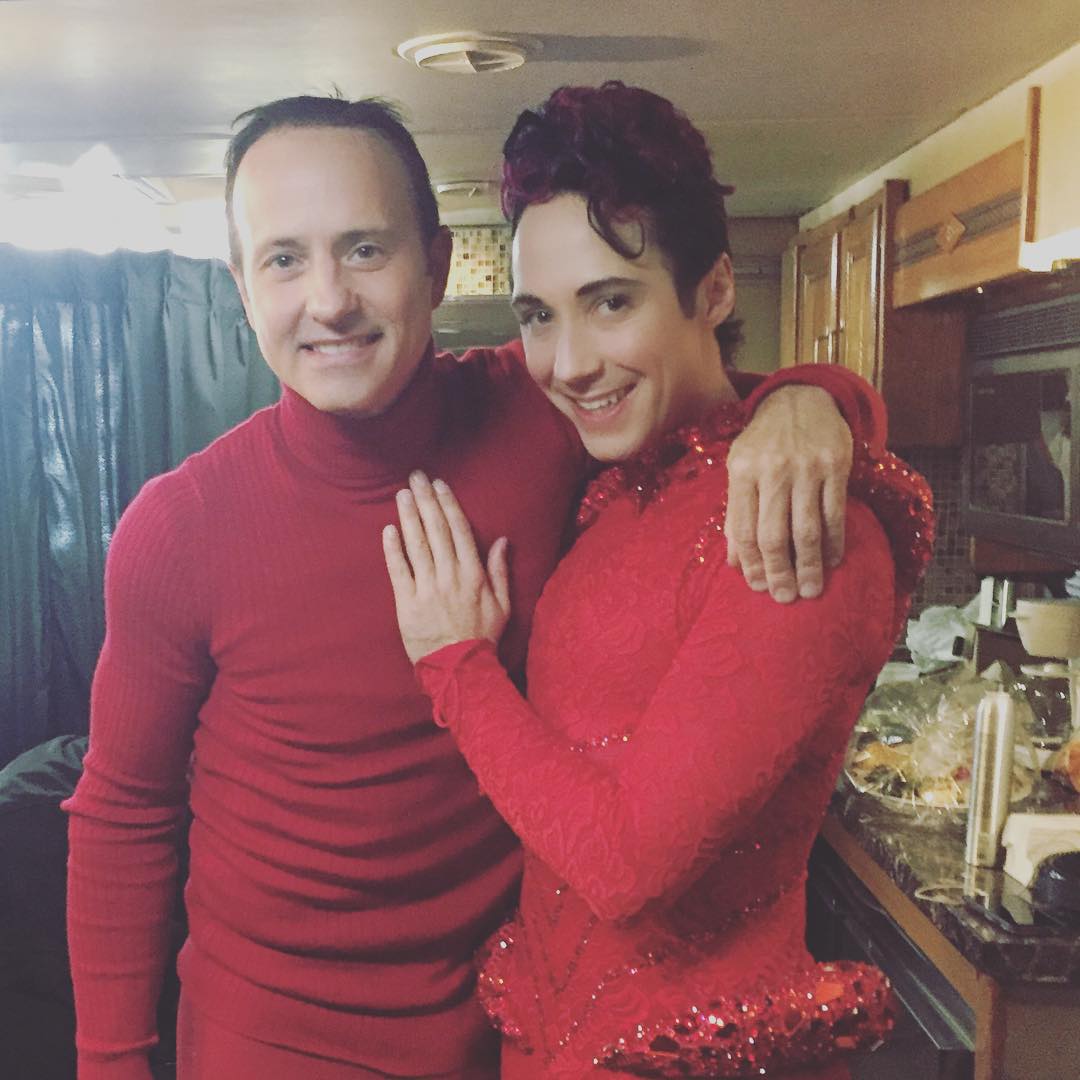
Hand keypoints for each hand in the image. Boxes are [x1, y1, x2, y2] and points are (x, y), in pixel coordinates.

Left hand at [382, 471, 510, 663]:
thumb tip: (502, 540)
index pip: (458, 530)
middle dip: (425, 500)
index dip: (448, 504)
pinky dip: (393, 549)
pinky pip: (398, 571)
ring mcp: (427, 589)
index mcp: (473, 574)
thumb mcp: (503, 605)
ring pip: (416, 545)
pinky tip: (388, 530)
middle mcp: (450, 576)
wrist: (461, 670)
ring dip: (409, 517)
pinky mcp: (407, 603)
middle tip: (416, 477)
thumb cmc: (483, 637)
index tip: (440, 485)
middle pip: (435, 530)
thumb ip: (500, 570)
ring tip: (402, 495)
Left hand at [725, 385, 851, 601]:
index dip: (750, 563)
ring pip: (806, 529)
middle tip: (784, 597)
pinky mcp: (836, 466)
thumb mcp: (741, 468)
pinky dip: (833, 542)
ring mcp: (806, 468)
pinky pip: (834, 514)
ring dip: (809, 565)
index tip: (756, 587)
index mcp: (742, 471)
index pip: (743, 529)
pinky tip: (831, 561)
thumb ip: (736, 512)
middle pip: (774, 534)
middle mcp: (772, 470)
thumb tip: (734, 563)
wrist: (801, 400)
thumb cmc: (764, 442)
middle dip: (779, 572)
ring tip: (810, 589)